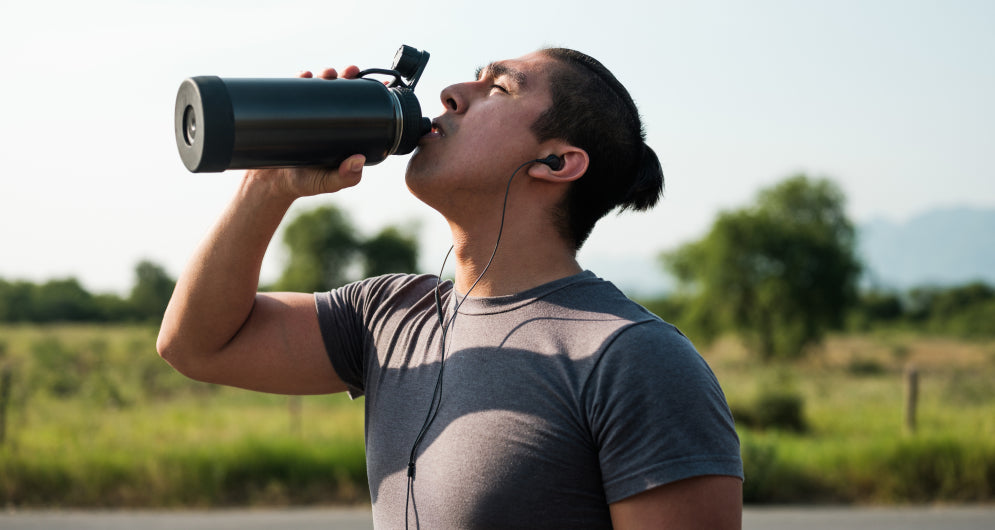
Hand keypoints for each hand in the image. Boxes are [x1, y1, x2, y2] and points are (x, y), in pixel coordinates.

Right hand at [246, 65, 365, 198]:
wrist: (269, 181)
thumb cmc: (304, 183)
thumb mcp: (329, 182)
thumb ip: (346, 177)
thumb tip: (359, 159)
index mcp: (343, 131)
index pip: (359, 108)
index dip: (370, 94)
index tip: (382, 84)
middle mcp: (327, 119)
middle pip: (340, 91)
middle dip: (347, 76)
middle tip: (350, 72)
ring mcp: (307, 112)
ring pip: (319, 86)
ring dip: (325, 73)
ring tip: (327, 74)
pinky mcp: (287, 110)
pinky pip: (294, 89)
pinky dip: (300, 79)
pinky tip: (304, 75)